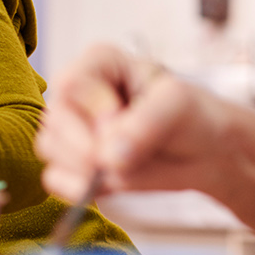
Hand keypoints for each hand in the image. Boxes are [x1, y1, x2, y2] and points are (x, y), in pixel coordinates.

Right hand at [36, 43, 227, 200]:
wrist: (204, 151)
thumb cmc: (191, 115)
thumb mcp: (178, 105)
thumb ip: (144, 125)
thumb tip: (107, 158)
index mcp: (97, 65)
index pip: (71, 82)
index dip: (93, 108)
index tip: (123, 119)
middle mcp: (78, 96)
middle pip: (55, 118)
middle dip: (84, 145)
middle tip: (116, 160)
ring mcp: (73, 131)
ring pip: (50, 147)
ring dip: (79, 166)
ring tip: (114, 172)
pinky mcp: (76, 164)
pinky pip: (55, 177)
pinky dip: (70, 187)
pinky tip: (92, 189)